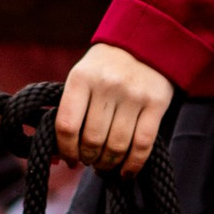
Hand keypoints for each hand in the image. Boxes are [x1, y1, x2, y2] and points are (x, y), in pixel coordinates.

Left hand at [56, 43, 175, 175]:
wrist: (145, 42)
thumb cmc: (105, 68)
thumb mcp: (82, 77)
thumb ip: (70, 110)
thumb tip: (57, 157)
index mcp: (81, 78)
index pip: (67, 125)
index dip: (66, 149)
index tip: (70, 159)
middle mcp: (107, 85)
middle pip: (92, 139)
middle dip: (89, 158)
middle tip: (90, 161)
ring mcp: (133, 95)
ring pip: (116, 145)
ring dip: (108, 163)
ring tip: (105, 165)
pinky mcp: (156, 104)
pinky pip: (142, 144)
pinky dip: (133, 165)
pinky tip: (125, 172)